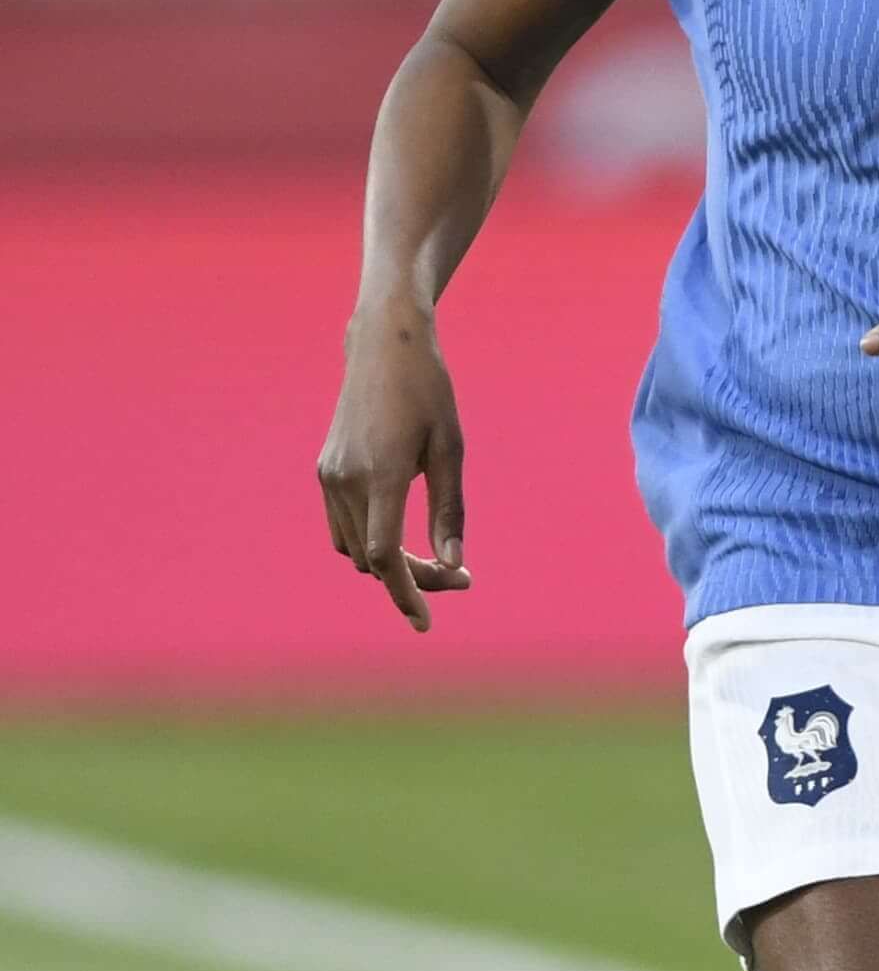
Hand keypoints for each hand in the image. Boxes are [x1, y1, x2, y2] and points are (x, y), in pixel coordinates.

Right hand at [316, 300, 469, 633]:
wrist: (384, 346)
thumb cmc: (430, 393)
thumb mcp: (452, 450)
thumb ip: (450, 511)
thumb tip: (453, 566)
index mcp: (379, 476)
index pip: (387, 557)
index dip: (408, 594)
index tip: (426, 624)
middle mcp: (344, 480)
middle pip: (373, 559)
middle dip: (413, 579)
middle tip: (462, 578)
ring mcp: (328, 475)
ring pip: (354, 548)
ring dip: (391, 564)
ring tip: (438, 561)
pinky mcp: (324, 470)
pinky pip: (342, 526)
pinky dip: (370, 543)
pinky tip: (405, 538)